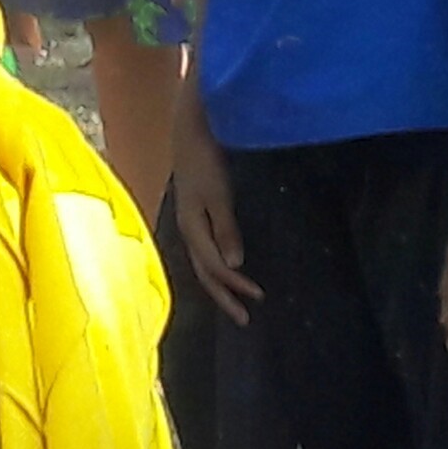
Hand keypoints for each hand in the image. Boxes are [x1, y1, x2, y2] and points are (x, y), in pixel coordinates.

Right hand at [170, 102, 261, 325]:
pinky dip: (215, 265)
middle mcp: (188, 230)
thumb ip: (225, 227)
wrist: (189, 129)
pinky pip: (204, 250)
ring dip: (220, 284)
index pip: (214, 267)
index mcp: (191, 228)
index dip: (236, 285)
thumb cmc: (205, 159)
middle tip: (244, 319)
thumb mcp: (218, 194)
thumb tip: (235, 265)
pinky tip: (227, 266)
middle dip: (224, 297)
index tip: (259, 297)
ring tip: (237, 300)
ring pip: (203, 263)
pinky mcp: (194, 213)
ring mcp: (189, 221)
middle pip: (205, 272)